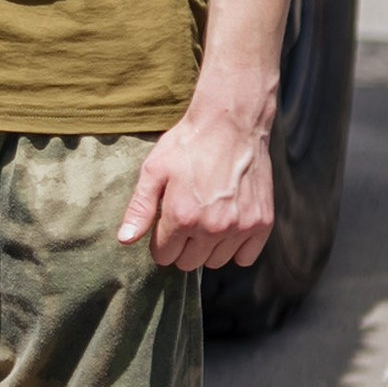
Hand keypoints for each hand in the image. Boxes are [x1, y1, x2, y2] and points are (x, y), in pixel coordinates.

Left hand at [116, 90, 275, 271]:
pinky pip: (245, 258)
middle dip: (182, 246)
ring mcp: (240, 226)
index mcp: (182, 217)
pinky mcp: (262, 223)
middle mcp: (213, 227)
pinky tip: (228, 226)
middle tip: (185, 219)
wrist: (232, 123)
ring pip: (215, 262)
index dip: (160, 241)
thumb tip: (125, 240)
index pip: (164, 256)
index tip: (165, 224)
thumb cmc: (188, 145)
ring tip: (207, 219)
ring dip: (208, 248)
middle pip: (189, 263)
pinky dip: (236, 248)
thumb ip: (139, 208)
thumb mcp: (154, 171)